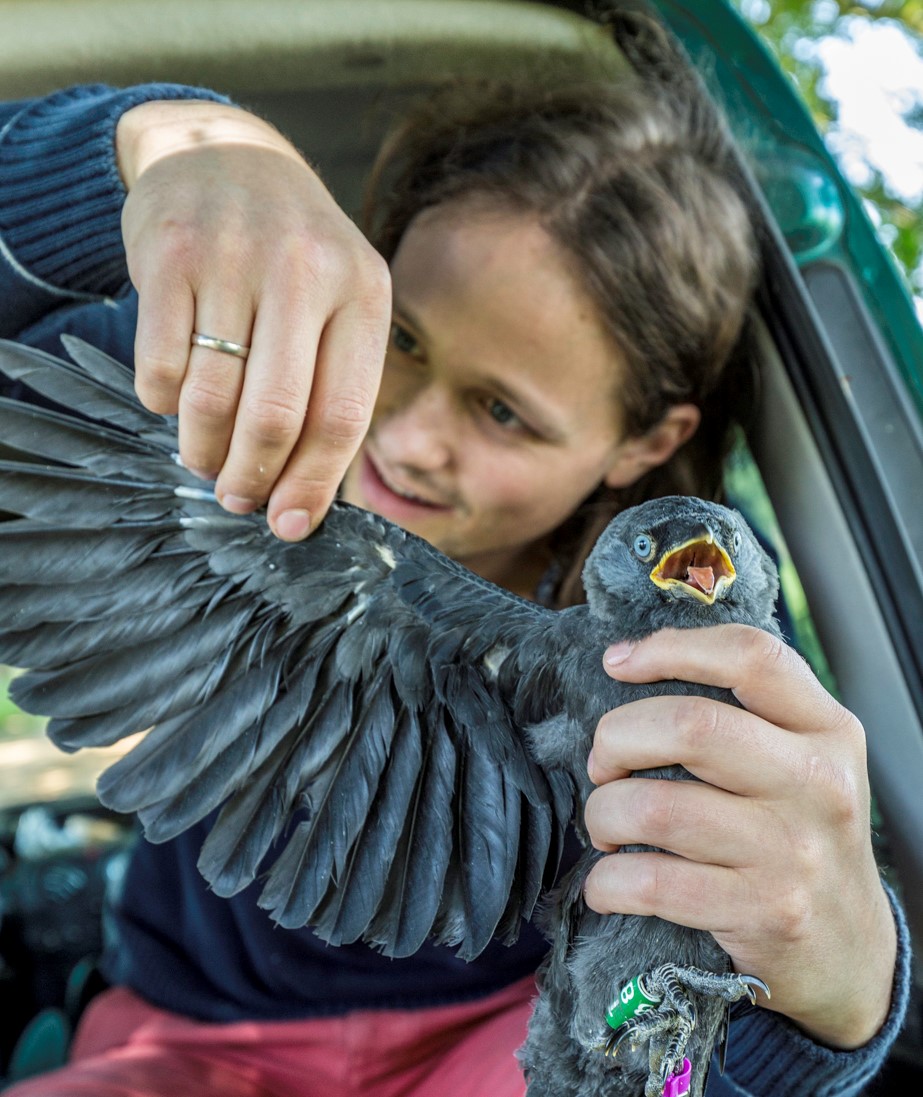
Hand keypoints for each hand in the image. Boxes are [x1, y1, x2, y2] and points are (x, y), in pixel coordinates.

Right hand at [116, 100, 390, 538]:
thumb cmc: (293, 256)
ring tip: (204, 459)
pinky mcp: (170, 253)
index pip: (342, 416)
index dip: (313, 484)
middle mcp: (306, 270)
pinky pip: (161, 366)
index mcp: (363, 292)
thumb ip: (333, 384)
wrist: (226, 154)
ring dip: (203, 450)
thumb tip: (304, 498)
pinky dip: (163, 403)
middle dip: (252, 478)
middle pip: (276, 417)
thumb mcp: (340, 301)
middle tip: (237, 501)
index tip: (289, 526)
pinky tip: (175, 398)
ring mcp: (235, 256)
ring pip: (212, 399)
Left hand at [583, 625, 896, 1049]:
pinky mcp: (764, 911)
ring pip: (655, 807)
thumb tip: (629, 661)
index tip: (616, 662)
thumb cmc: (798, 836)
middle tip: (604, 764)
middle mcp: (818, 782)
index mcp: (826, 729)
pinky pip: (652, 882)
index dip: (670, 648)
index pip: (750, 657)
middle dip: (616, 739)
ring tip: (607, 827)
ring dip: (603, 815)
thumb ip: (744, 711)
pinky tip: (608, 883)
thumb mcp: (801, 760)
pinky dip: (607, 882)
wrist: (848, 950)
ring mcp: (793, 850)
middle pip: (690, 726)